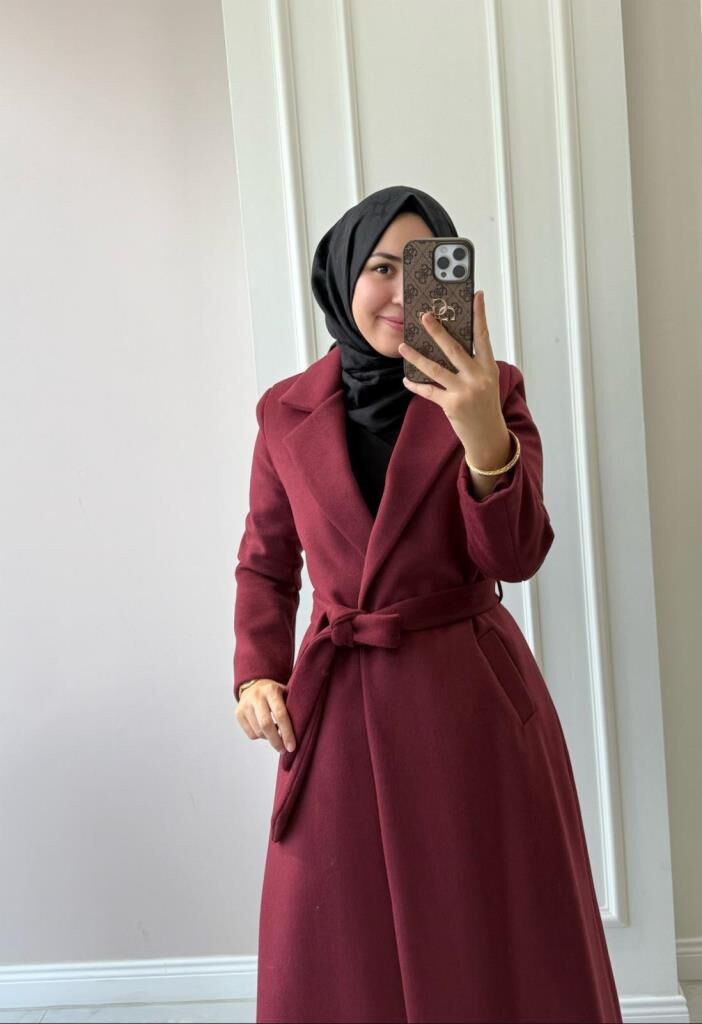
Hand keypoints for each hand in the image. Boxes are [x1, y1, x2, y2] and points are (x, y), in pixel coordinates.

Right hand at [236, 678, 296, 753]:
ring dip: (269, 739)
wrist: (254, 684)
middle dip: (276, 741)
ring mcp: (245, 705)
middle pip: (266, 725)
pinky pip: (251, 734)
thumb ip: (291, 709)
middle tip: (283, 750)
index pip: (280, 714)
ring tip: (276, 737)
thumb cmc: (275, 694)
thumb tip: (299, 733)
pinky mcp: (238, 713)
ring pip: (258, 732)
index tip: (292, 747)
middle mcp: (256, 696)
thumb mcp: (285, 694)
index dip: (287, 733)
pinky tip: (265, 731)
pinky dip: (260, 737)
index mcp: (271, 690)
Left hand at [398, 290, 510, 468]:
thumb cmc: (485, 405)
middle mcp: (478, 377)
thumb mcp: (486, 381)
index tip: (476, 296)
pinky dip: (416, 385)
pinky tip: (406, 379)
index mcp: (488, 367)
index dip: (480, 315)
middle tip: (424, 316)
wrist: (488, 436)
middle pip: (454, 349)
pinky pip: (429, 391)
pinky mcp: (452, 405)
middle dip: (437, 331)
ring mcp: (465, 391)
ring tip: (403, 345)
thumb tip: (449, 342)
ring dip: (417, 356)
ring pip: (436, 369)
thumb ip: (472, 363)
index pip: (483, 336)